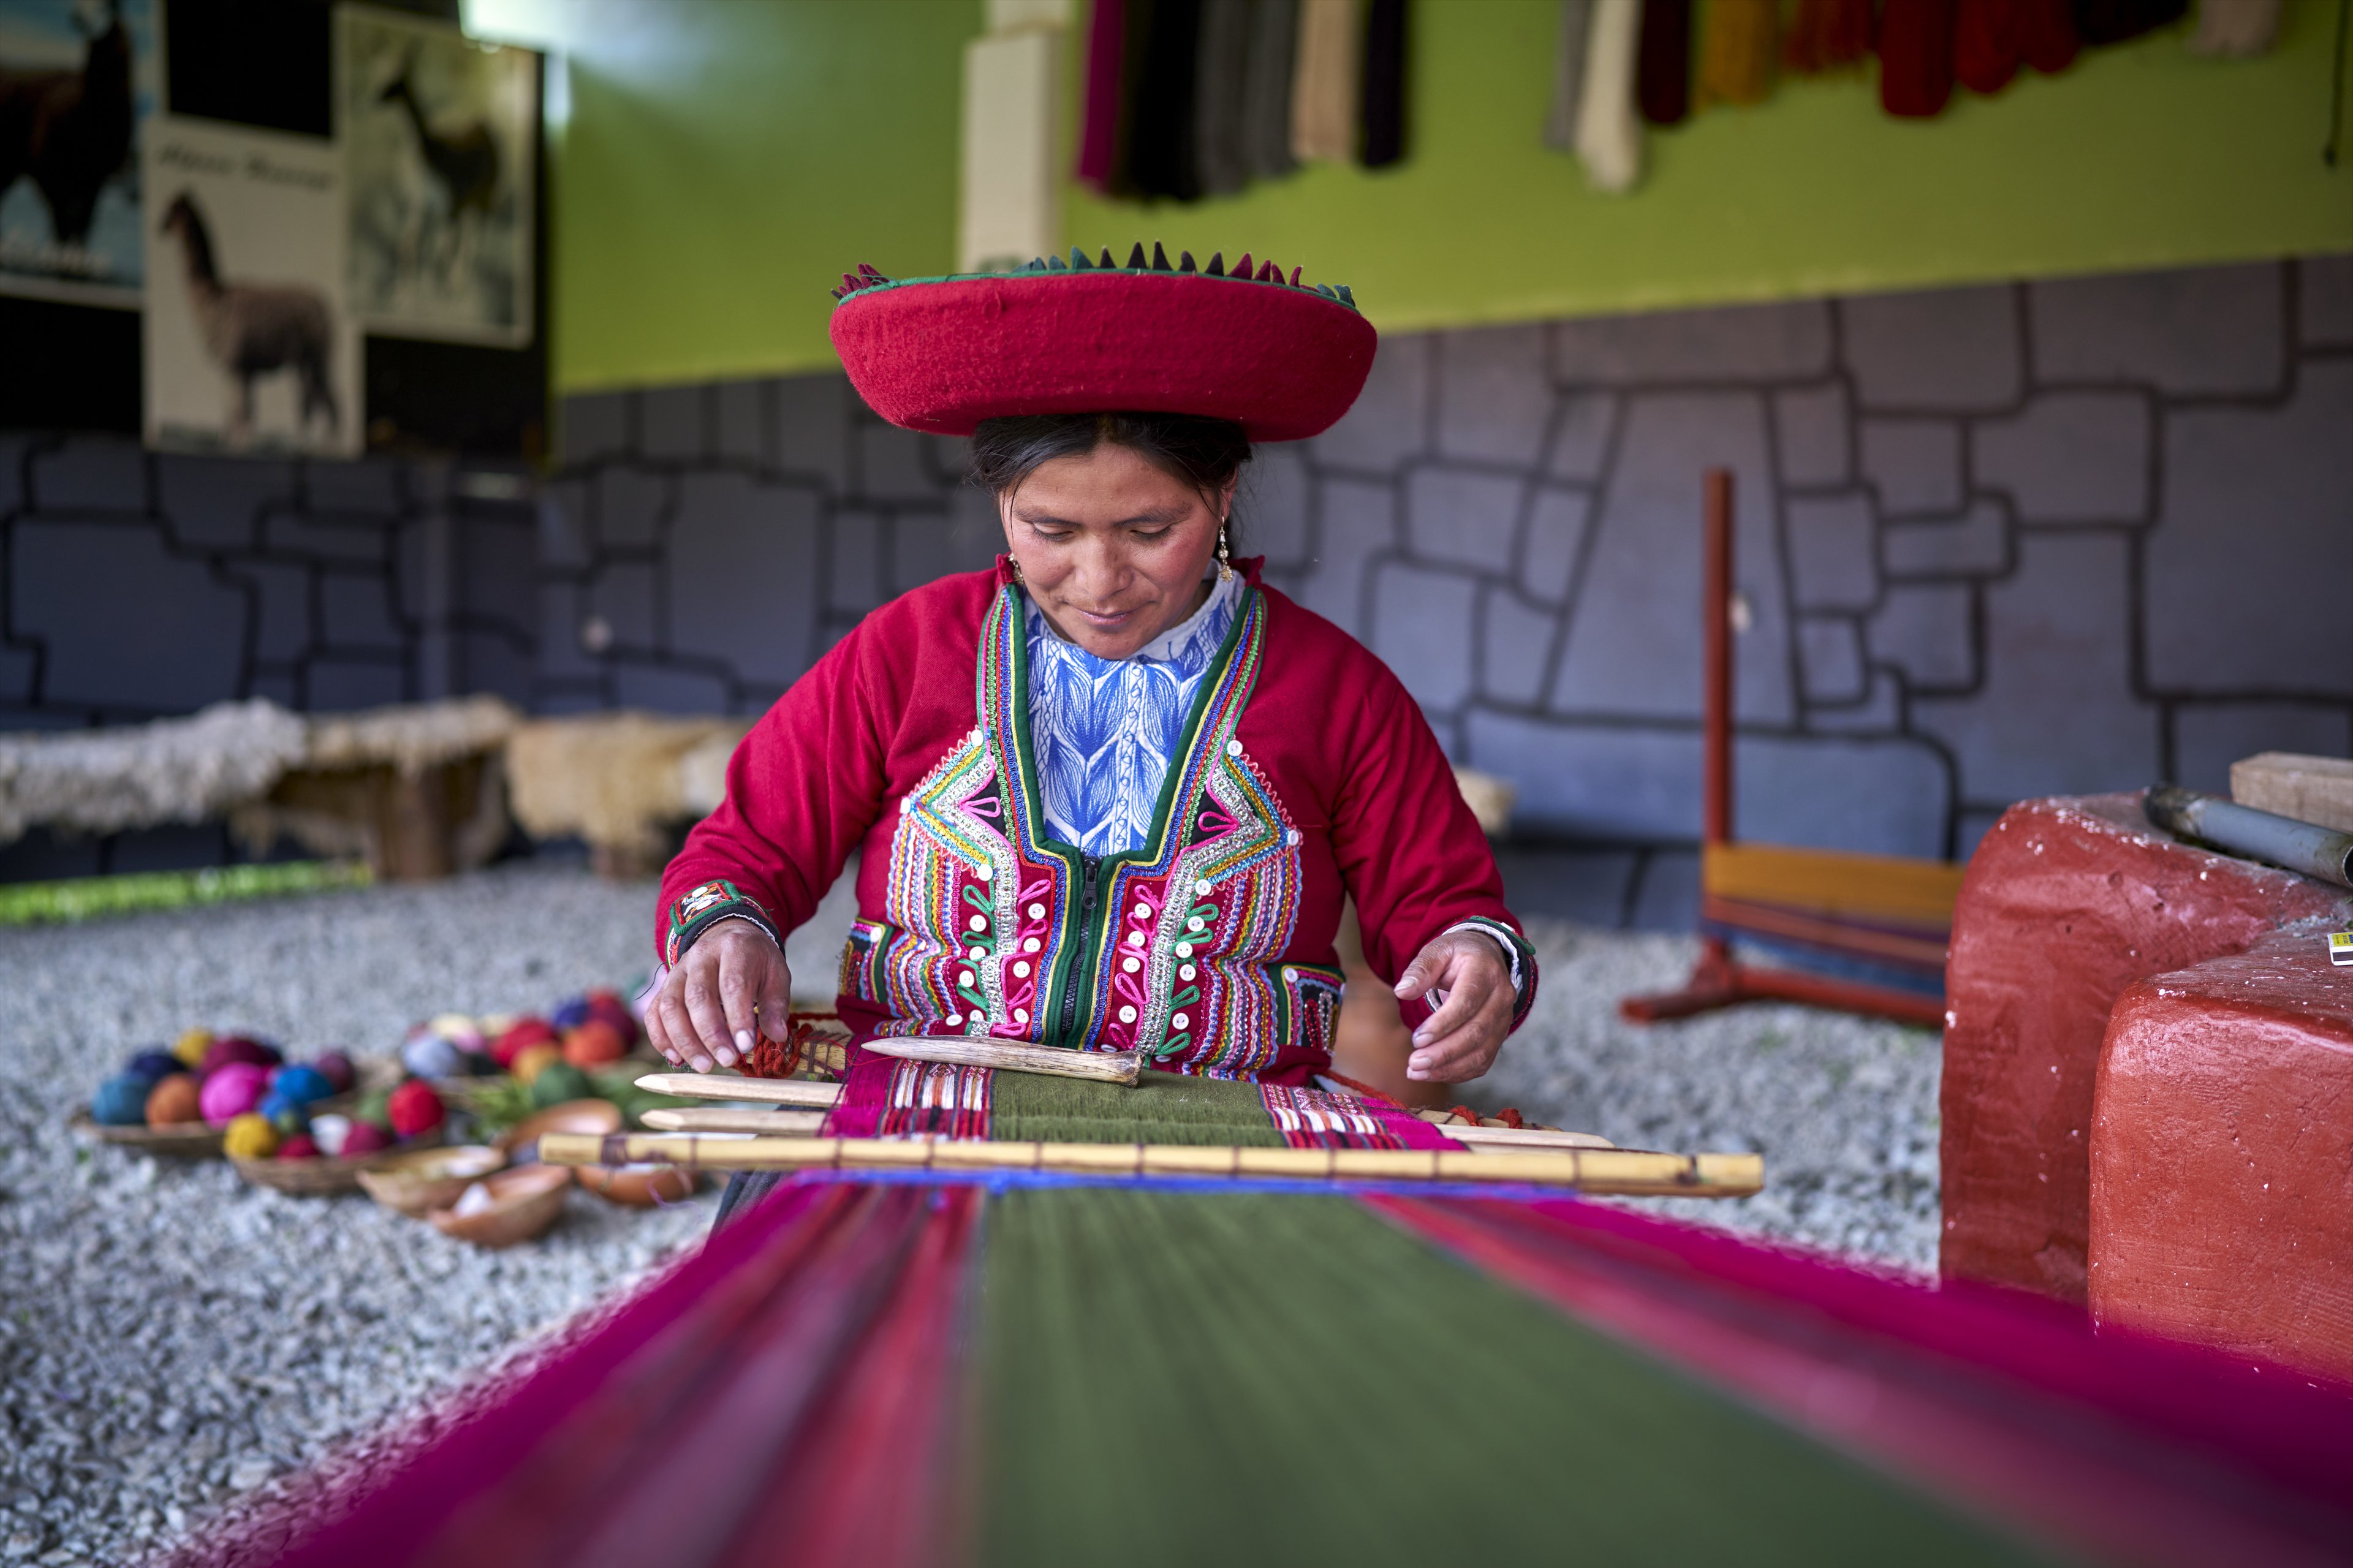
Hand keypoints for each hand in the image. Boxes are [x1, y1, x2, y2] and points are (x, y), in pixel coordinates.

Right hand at [646, 921, 791, 1072]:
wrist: (729, 935)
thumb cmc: (755, 961)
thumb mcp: (776, 974)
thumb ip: (776, 1004)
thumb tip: (777, 1035)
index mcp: (734, 949)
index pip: (733, 985)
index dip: (738, 1018)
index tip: (745, 1046)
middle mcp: (701, 957)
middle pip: (697, 997)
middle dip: (711, 1034)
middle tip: (726, 1061)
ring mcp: (678, 971)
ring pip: (670, 1006)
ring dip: (685, 1041)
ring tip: (704, 1066)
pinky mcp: (664, 986)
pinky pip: (655, 1012)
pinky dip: (661, 1038)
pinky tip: (677, 1058)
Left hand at [1391, 931, 1513, 1083]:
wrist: (1485, 958)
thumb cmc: (1457, 956)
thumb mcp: (1437, 951)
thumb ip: (1420, 970)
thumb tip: (1402, 991)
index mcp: (1485, 972)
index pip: (1466, 1002)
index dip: (1442, 1024)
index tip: (1417, 1039)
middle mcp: (1501, 998)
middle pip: (1476, 1032)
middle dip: (1443, 1052)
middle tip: (1413, 1063)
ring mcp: (1504, 1020)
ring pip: (1481, 1052)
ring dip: (1449, 1067)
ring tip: (1417, 1072)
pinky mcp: (1499, 1036)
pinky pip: (1482, 1061)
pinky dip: (1458, 1072)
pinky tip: (1434, 1074)